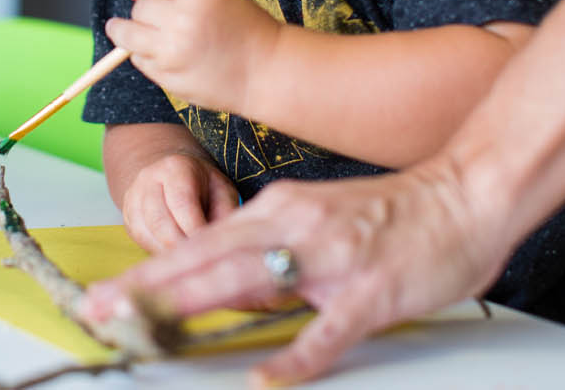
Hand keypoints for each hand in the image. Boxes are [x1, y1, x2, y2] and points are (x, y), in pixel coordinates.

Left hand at [81, 158, 511, 386]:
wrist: (466, 193)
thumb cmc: (393, 213)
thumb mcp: (316, 219)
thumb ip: (271, 248)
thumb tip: (226, 283)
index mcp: (278, 210)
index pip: (199, 243)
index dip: (149, 271)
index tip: (106, 295)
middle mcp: (293, 225)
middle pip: (205, 257)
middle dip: (146, 286)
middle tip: (98, 309)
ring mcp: (331, 257)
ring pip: (246, 280)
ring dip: (191, 304)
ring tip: (148, 327)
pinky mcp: (370, 290)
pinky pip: (326, 330)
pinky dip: (294, 356)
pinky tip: (266, 378)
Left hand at [105, 0, 282, 113]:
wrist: (269, 73)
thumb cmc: (252, 33)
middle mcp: (181, 19)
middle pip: (141, 8)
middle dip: (141, 10)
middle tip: (144, 15)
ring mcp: (172, 50)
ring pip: (129, 35)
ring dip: (122, 31)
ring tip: (119, 30)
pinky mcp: (168, 75)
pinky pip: (141, 61)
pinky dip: (142, 56)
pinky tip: (154, 55)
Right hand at [120, 149, 239, 252]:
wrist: (171, 177)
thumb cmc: (203, 187)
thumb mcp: (221, 190)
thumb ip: (225, 212)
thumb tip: (222, 242)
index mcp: (176, 168)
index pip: (182, 203)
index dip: (195, 229)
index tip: (209, 249)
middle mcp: (149, 179)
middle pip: (160, 221)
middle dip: (180, 246)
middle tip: (199, 262)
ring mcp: (134, 197)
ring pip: (145, 233)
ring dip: (167, 252)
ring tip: (188, 263)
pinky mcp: (128, 216)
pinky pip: (139, 240)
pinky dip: (156, 252)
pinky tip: (174, 258)